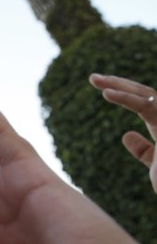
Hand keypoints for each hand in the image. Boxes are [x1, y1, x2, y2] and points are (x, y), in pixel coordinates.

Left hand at [89, 73, 156, 192]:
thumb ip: (144, 150)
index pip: (146, 104)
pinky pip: (147, 106)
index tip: (103, 90)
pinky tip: (107, 93)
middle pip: (146, 94)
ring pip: (147, 94)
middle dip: (120, 84)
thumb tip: (126, 134)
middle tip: (93, 78)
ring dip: (120, 85)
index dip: (125, 95)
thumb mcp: (155, 166)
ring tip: (95, 80)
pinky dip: (127, 98)